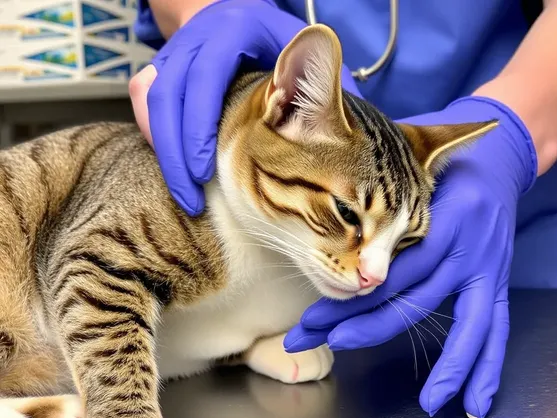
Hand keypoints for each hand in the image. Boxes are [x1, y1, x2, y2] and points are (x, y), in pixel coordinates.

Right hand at [129, 0, 359, 214]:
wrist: (232, 12)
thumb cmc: (273, 40)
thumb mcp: (303, 52)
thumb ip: (323, 86)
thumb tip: (351, 135)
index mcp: (233, 30)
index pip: (207, 75)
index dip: (203, 125)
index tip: (208, 171)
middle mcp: (196, 37)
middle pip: (170, 94)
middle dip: (178, 152)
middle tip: (193, 197)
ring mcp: (172, 51)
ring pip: (150, 99)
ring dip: (164, 150)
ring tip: (185, 193)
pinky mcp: (159, 67)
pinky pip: (142, 100)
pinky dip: (153, 136)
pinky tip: (173, 165)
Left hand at [284, 96, 536, 417]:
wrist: (498, 157)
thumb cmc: (440, 161)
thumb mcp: (405, 166)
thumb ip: (374, 189)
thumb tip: (317, 201)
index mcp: (441, 217)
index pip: (393, 271)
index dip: (353, 300)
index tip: (313, 320)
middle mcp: (467, 247)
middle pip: (417, 301)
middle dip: (365, 329)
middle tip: (323, 346)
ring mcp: (488, 268)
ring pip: (465, 326)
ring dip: (444, 367)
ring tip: (426, 403)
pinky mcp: (499, 281)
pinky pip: (497, 330)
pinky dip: (487, 366)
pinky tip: (475, 400)